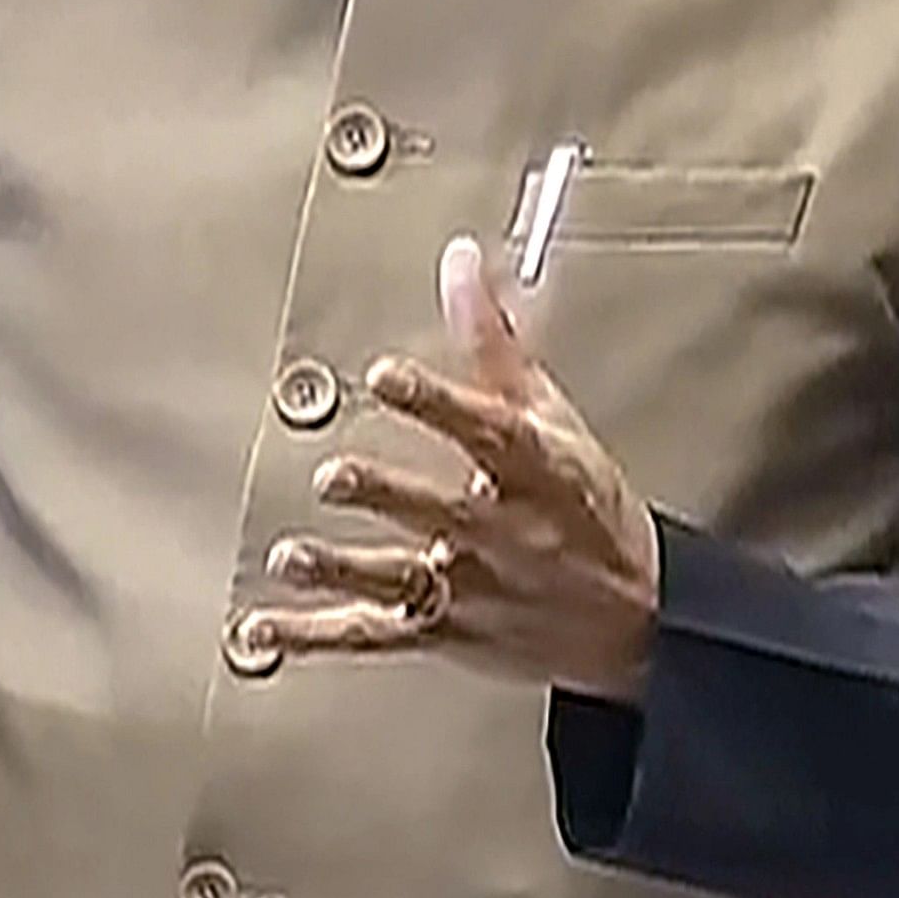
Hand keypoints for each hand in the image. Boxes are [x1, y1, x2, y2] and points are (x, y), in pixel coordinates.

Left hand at [250, 233, 662, 700]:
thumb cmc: (586, 506)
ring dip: (342, 569)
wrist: (637, 617)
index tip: (388, 376)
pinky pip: (369, 634)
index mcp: (534, 471)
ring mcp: (470, 586)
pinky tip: (261, 629)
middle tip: (335, 475)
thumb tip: (460, 262)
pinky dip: (311, 635)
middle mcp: (501, 531)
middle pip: (437, 508)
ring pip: (400, 579)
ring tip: (293, 557)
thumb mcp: (551, 418)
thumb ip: (494, 341)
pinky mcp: (446, 632)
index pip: (488, 431)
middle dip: (387, 493)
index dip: (438, 402)